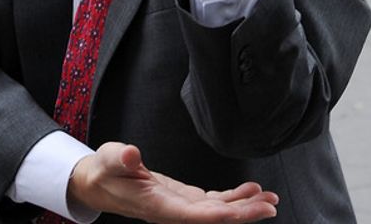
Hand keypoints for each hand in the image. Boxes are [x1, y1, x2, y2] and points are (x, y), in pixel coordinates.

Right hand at [67, 142, 278, 223]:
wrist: (100, 182)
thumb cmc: (104, 170)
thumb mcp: (109, 158)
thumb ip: (120, 158)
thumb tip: (130, 154)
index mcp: (158, 206)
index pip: (194, 215)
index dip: (220, 214)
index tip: (243, 210)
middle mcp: (173, 212)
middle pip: (213, 218)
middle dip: (243, 214)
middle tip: (271, 206)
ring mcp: (180, 207)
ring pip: (217, 212)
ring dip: (244, 207)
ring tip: (270, 200)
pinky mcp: (184, 200)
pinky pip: (213, 203)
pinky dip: (233, 198)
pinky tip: (250, 192)